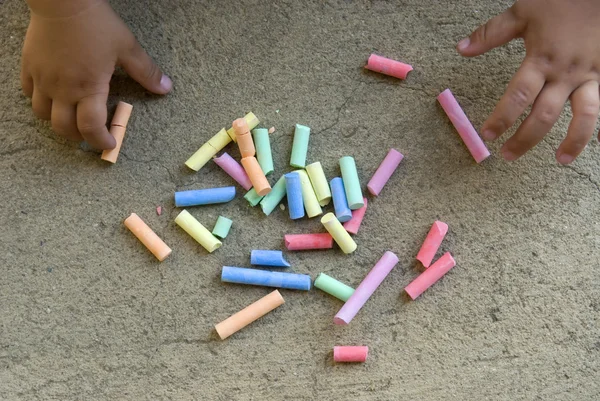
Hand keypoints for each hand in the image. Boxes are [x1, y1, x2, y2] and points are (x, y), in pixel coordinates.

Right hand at [21, 0, 171, 148]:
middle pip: (64, 128)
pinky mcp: (29, 67)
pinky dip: (40, 101)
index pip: (91, 127)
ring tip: (71, 117)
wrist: (63, 1)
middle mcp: (63, 89)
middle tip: (91, 133)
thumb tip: (165, 88)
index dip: (100, 140)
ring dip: (58, 121)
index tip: (109, 143)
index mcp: (88, 87)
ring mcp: (43, 79)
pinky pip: (29, 93)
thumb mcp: (127, 47)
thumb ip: (145, 71)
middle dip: (79, 137)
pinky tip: (53, 95)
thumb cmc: (96, 24)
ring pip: (43, 115)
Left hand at [457, 0, 599, 163]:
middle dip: (524, 140)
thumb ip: (491, 34)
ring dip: (573, 141)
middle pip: (543, 116)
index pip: (517, 97)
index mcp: (541, 60)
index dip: (501, 119)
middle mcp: (565, 73)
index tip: (488, 135)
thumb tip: (461, 48)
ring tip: (561, 160)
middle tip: (507, 155)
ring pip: (584, 116)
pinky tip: (599, 141)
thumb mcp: (523, 12)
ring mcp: (589, 75)